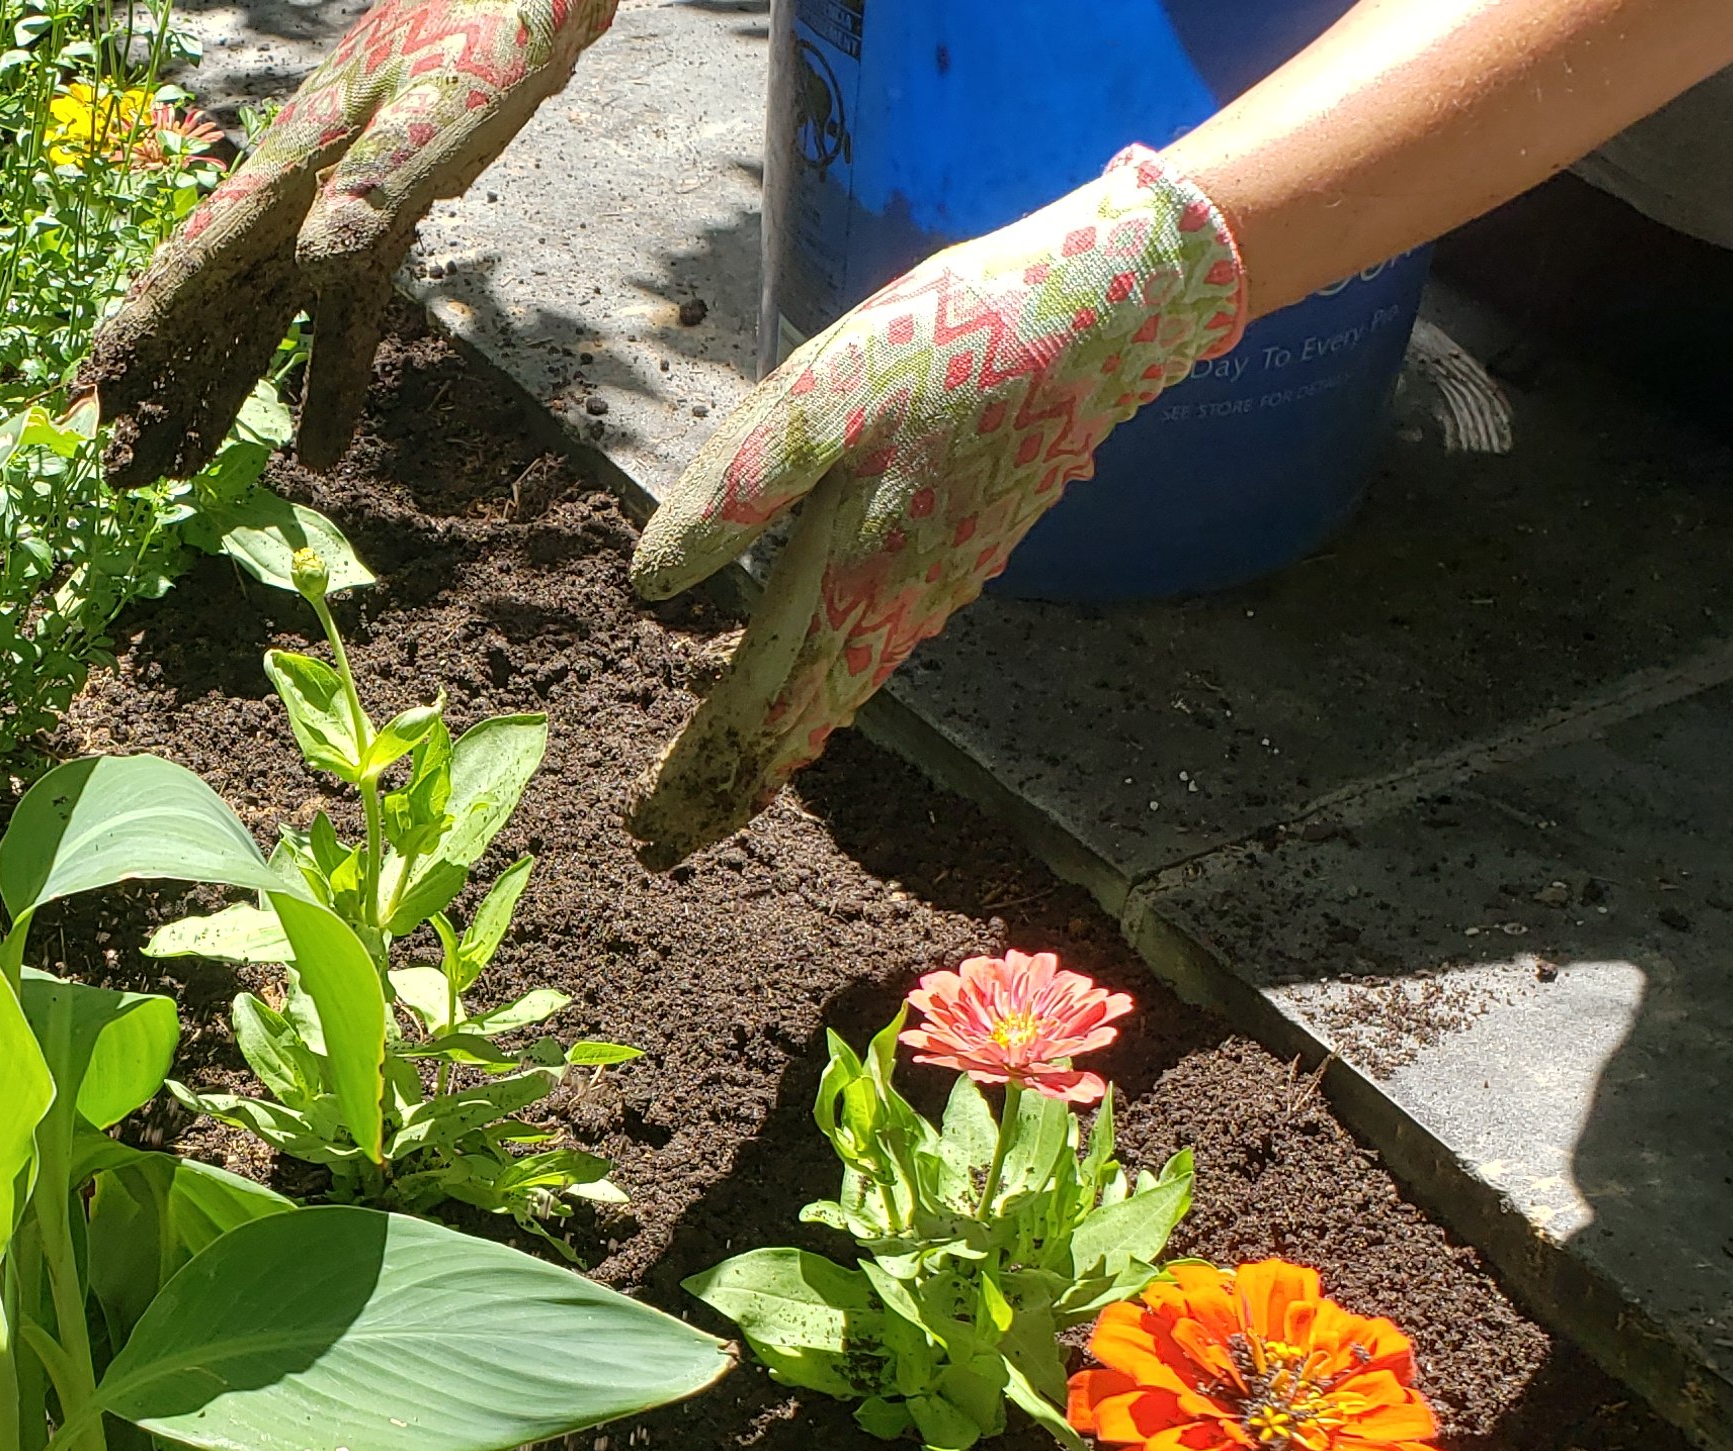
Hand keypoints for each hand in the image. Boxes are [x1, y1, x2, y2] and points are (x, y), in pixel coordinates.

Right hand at [83, 0, 614, 486]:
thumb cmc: (480, 33)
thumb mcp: (439, 107)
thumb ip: (378, 179)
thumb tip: (316, 258)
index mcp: (288, 170)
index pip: (194, 261)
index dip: (143, 330)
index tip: (96, 392)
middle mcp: (292, 202)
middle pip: (205, 310)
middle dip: (159, 390)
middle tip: (118, 472)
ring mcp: (329, 219)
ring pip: (253, 325)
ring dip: (215, 396)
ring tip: (177, 473)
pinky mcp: (379, 232)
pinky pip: (339, 325)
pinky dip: (328, 385)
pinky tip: (319, 453)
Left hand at [625, 148, 1247, 861]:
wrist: (1088, 326)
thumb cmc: (944, 348)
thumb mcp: (816, 399)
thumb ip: (734, 493)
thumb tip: (650, 586)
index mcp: (848, 580)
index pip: (754, 709)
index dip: (698, 774)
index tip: (644, 831)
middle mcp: (891, 610)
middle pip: (792, 728)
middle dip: (724, 786)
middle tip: (660, 842)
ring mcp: (928, 594)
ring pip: (832, 701)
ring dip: (767, 749)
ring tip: (713, 790)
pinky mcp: (949, 564)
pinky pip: (867, 661)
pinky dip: (816, 700)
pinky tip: (797, 698)